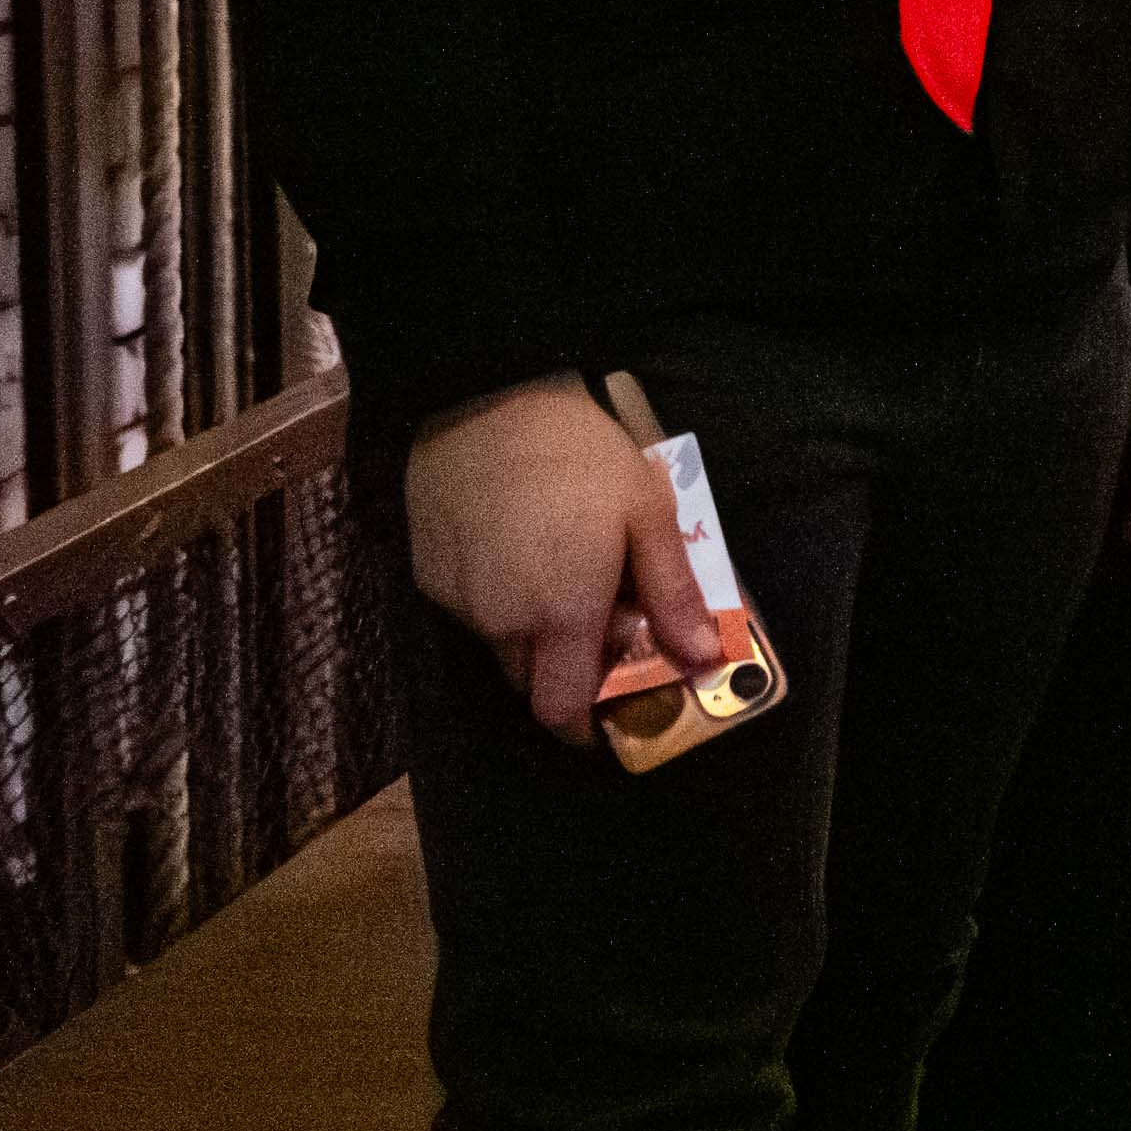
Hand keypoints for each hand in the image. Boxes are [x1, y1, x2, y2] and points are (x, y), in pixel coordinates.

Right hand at [403, 377, 717, 743]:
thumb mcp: (647, 514)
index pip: (561, 709)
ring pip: (501, 649)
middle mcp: (501, 623)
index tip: (607, 714)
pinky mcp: (429, 578)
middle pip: (532, 684)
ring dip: (534, 636)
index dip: (583, 725)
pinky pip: (470, 614)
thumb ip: (672, 592)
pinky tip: (521, 552)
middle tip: (600, 623)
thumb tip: (702, 656)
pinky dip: (499, 605)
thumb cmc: (579, 456)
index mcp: (560, 614)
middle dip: (566, 672)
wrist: (484, 405)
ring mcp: (458, 603)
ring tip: (564, 573)